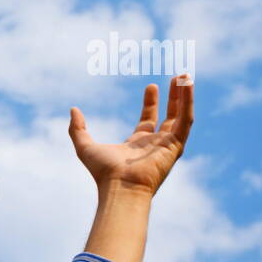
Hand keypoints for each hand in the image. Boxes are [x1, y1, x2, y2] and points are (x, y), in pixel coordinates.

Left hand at [69, 75, 194, 195]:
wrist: (120, 186)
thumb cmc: (103, 172)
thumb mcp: (85, 146)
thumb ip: (77, 129)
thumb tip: (73, 109)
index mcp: (137, 144)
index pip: (148, 119)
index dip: (151, 102)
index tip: (151, 86)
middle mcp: (155, 144)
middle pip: (169, 116)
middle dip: (174, 97)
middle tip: (178, 77)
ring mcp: (167, 145)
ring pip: (181, 116)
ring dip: (185, 97)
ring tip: (186, 76)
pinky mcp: (176, 146)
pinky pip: (186, 121)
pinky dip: (188, 103)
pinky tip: (188, 86)